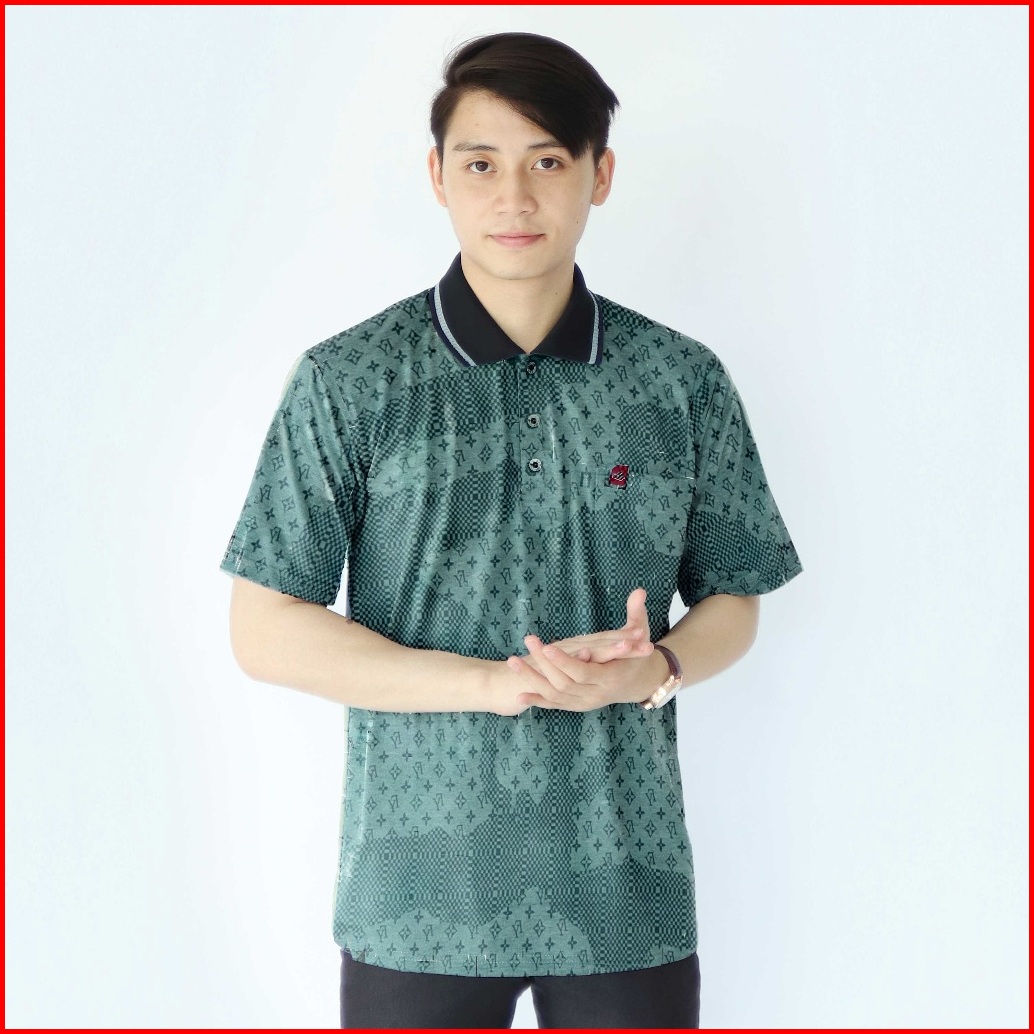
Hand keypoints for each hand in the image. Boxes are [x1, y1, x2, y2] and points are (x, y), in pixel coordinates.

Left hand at [506, 588, 667, 711]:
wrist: (637, 683)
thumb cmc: (637, 654)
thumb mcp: (640, 633)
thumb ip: (637, 612)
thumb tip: (640, 590)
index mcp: (611, 678)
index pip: (584, 672)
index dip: (565, 662)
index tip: (546, 647)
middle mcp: (596, 695)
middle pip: (564, 683)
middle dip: (543, 665)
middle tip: (527, 644)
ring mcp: (585, 703)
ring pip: (555, 694)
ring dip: (532, 679)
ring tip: (512, 661)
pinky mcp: (576, 705)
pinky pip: (554, 705)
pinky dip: (537, 700)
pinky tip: (519, 696)